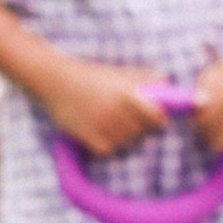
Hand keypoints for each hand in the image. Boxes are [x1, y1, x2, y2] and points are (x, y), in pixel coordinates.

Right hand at [38, 59, 166, 155]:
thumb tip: (166, 79)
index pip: (156, 116)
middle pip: (141, 132)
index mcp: (127, 93)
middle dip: (138, 128)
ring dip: (121, 137)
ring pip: (125, 142)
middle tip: (125, 119)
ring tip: (109, 123)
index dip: (158, 119)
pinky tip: (98, 132)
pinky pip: (108, 150)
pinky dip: (106, 145)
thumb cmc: (90, 75)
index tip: (155, 119)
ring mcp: (102, 124)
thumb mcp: (117, 73)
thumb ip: (142, 77)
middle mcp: (116, 110)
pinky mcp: (88, 136)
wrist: (56, 81)